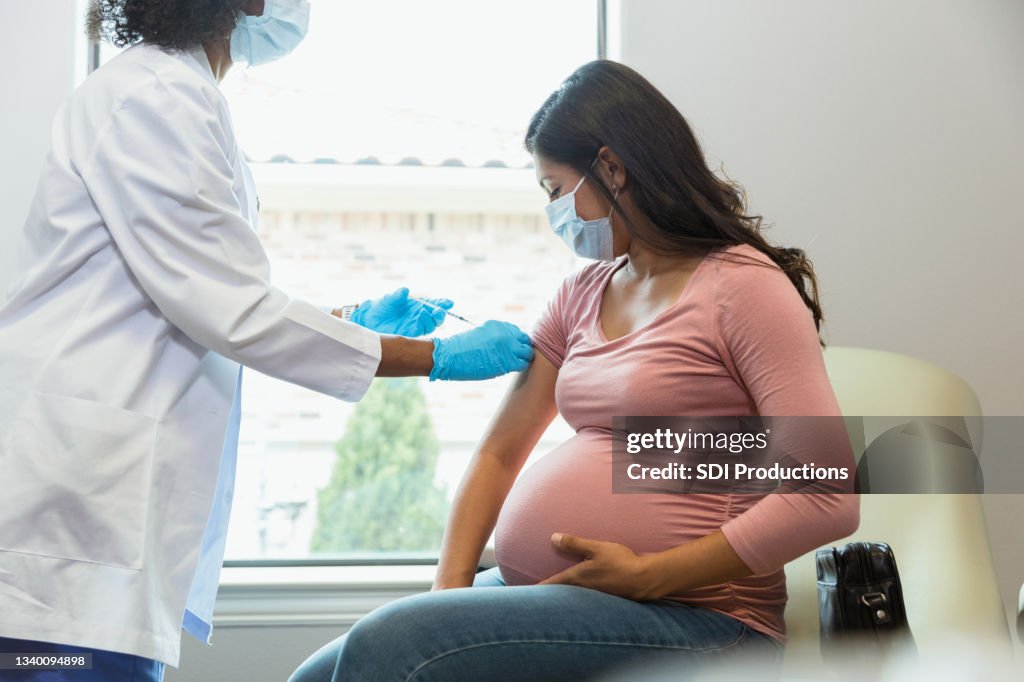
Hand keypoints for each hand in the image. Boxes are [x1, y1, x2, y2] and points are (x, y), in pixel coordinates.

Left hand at [350, 287, 453, 335]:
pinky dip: (423, 325)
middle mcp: (420, 315)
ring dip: (431, 319)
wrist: (370, 320)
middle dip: (440, 314)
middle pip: (437, 317)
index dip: (443, 303)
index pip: (435, 304)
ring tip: (423, 312)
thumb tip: (405, 290)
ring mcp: (416, 325)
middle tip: (439, 310)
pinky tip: (419, 318)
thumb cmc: (381, 307)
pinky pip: (421, 331)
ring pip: (431, 325)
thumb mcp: (389, 298)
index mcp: (419, 305)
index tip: (449, 303)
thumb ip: (397, 295)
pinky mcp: (410, 333)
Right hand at [429, 320, 533, 380]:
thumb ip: (494, 339)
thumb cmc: (460, 350)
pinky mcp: (507, 360)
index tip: (511, 349)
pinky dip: (520, 367)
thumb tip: (505, 348)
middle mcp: (505, 333)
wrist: (450, 356)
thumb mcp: (479, 336)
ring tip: (515, 364)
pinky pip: (523, 364)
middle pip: (525, 340)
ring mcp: (507, 346)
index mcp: (497, 325)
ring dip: (523, 358)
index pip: (516, 332)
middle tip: (516, 357)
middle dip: (522, 348)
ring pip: (527, 352)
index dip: (515, 342)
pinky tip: (511, 369)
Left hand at [537, 533, 658, 600]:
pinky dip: (575, 596)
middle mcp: (582, 589)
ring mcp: (593, 595)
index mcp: (577, 577)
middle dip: (547, 594)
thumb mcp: (596, 548)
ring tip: (552, 596)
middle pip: (559, 594)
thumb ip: (574, 544)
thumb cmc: (620, 562)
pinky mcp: (603, 596)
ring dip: (561, 596)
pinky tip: (578, 593)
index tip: (525, 592)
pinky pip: (583, 597)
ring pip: (571, 596)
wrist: (643, 580)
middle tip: (534, 597)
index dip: (538, 588)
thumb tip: (553, 537)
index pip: (552, 584)